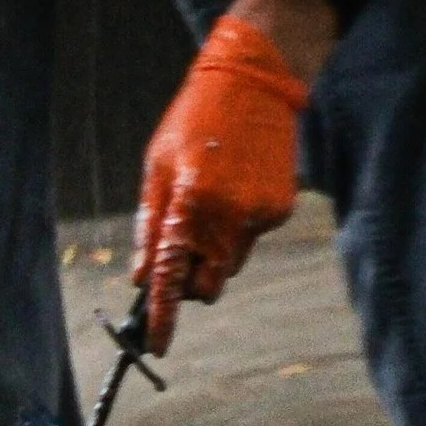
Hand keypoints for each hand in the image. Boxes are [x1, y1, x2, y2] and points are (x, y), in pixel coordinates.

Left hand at [133, 14, 314, 347]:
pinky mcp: (281, 211)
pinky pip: (252, 239)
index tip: (156, 344)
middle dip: (191, 281)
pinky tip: (237, 187)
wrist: (256, 80)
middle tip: (180, 251)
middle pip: (207, 284)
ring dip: (215, 250)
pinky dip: (239, 227)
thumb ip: (152, 227)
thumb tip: (144, 277)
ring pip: (231, 264)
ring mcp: (261, 216)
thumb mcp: (158, 167)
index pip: (173, 276)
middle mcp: (229, 215)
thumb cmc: (196, 120)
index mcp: (191, 201)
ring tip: (212, 198)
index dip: (163, 315)